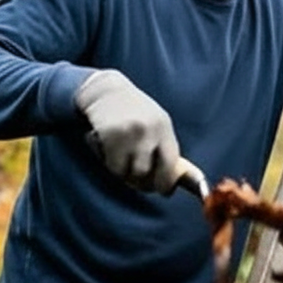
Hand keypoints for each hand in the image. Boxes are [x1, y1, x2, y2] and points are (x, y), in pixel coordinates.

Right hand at [74, 70, 180, 193]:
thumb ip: (163, 146)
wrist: (105, 91)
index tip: (164, 191)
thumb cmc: (133, 111)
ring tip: (122, 160)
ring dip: (125, 173)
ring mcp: (129, 133)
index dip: (168, 182)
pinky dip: (111, 164)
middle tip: (139, 183)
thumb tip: (177, 178)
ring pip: (130, 173)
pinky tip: (109, 151)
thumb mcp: (155, 123)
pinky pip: (113, 166)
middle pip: (149, 173)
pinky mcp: (110, 136)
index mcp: (164, 127)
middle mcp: (149, 130)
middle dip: (145, 184)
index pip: (171, 163)